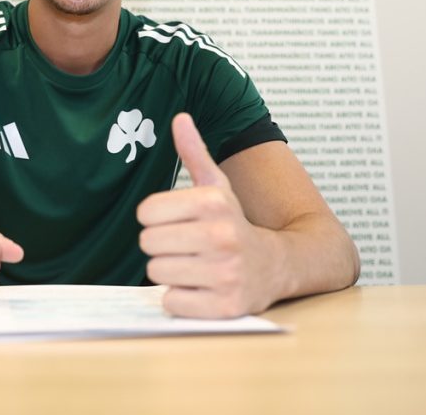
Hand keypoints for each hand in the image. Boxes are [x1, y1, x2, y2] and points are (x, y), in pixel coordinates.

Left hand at [136, 113, 277, 317]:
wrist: (279, 264)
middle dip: (162, 245)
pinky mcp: (225, 307)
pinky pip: (173, 302)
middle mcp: (222, 236)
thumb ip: (195, 153)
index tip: (175, 221)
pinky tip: (202, 287)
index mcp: (214, 203)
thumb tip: (179, 118)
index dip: (155, 218)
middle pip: (148, 243)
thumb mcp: (218, 186)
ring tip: (195, 265)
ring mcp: (225, 274)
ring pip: (157, 272)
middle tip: (185, 245)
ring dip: (171, 271)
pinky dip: (182, 298)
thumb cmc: (235, 223)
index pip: (146, 212)